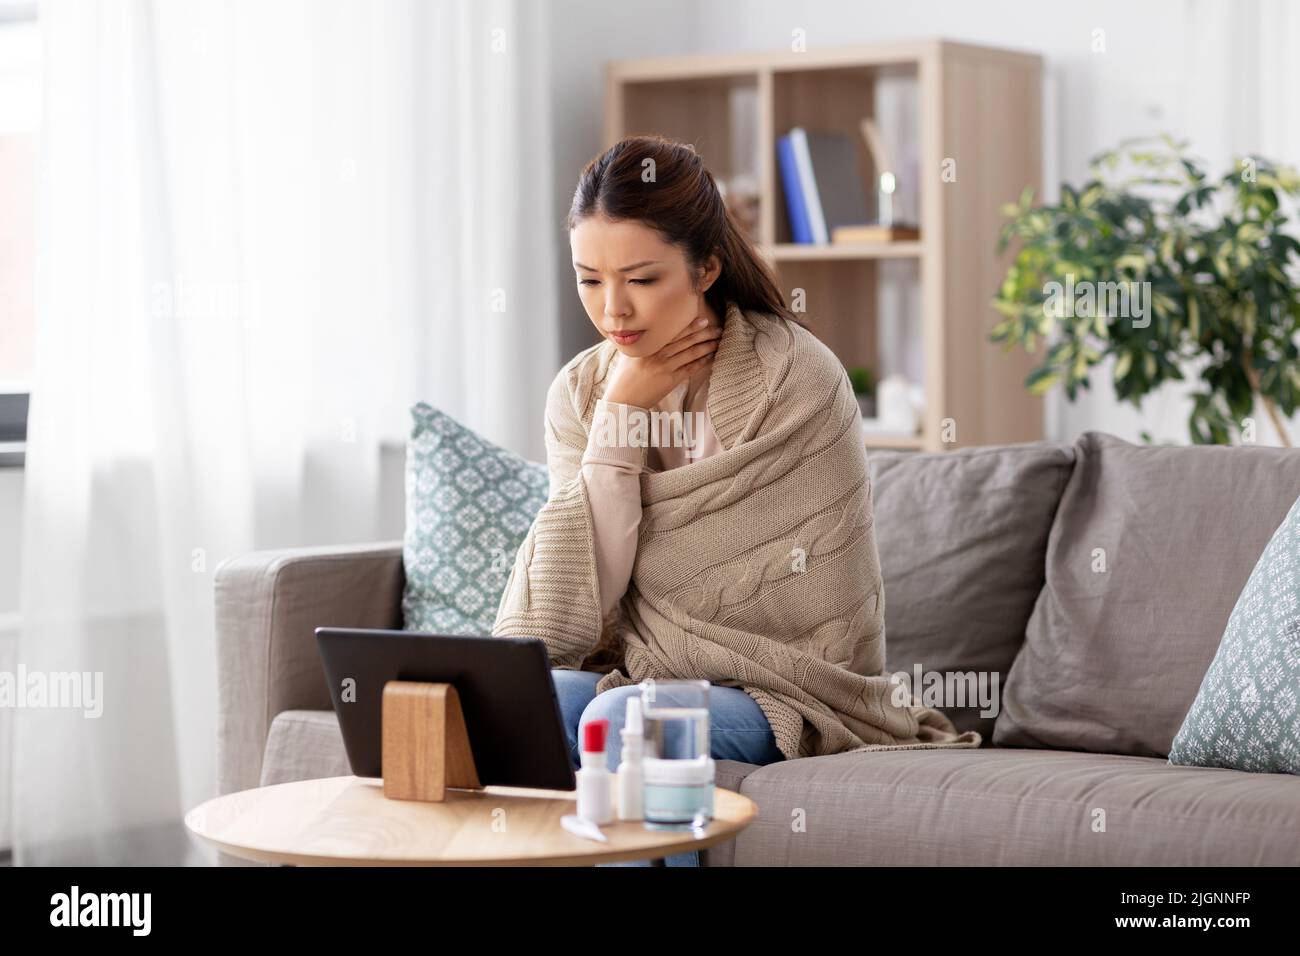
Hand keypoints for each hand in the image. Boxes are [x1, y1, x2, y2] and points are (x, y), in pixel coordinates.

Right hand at [602, 315, 721, 409]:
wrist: (623, 399)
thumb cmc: (624, 377)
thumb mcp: (629, 355)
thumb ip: (640, 343)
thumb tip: (647, 332)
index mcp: (648, 345)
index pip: (673, 332)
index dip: (690, 326)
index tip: (703, 320)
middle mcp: (658, 354)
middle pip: (686, 341)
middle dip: (704, 334)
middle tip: (717, 328)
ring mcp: (665, 367)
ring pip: (691, 353)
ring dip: (707, 346)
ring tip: (718, 341)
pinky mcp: (670, 380)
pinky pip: (690, 368)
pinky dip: (702, 362)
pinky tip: (711, 357)